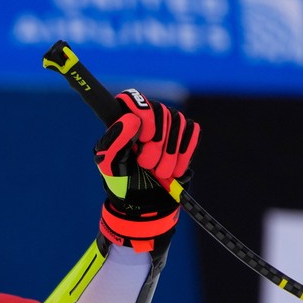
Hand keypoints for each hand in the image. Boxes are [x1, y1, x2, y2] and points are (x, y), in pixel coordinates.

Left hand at [93, 89, 198, 251]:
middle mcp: (146, 117)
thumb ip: (115, 140)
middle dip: (156, 143)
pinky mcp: (184, 135)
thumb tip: (132, 118)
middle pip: (160, 110)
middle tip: (147, 165)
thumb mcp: (110, 165)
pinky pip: (192, 130)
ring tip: (159, 172)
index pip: (131, 98)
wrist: (144, 204)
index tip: (142, 139)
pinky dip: (185, 152)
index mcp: (123, 120)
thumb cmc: (122, 182)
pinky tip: (175, 169)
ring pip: (178, 121)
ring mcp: (167, 124)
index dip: (142, 113)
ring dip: (170, 153)